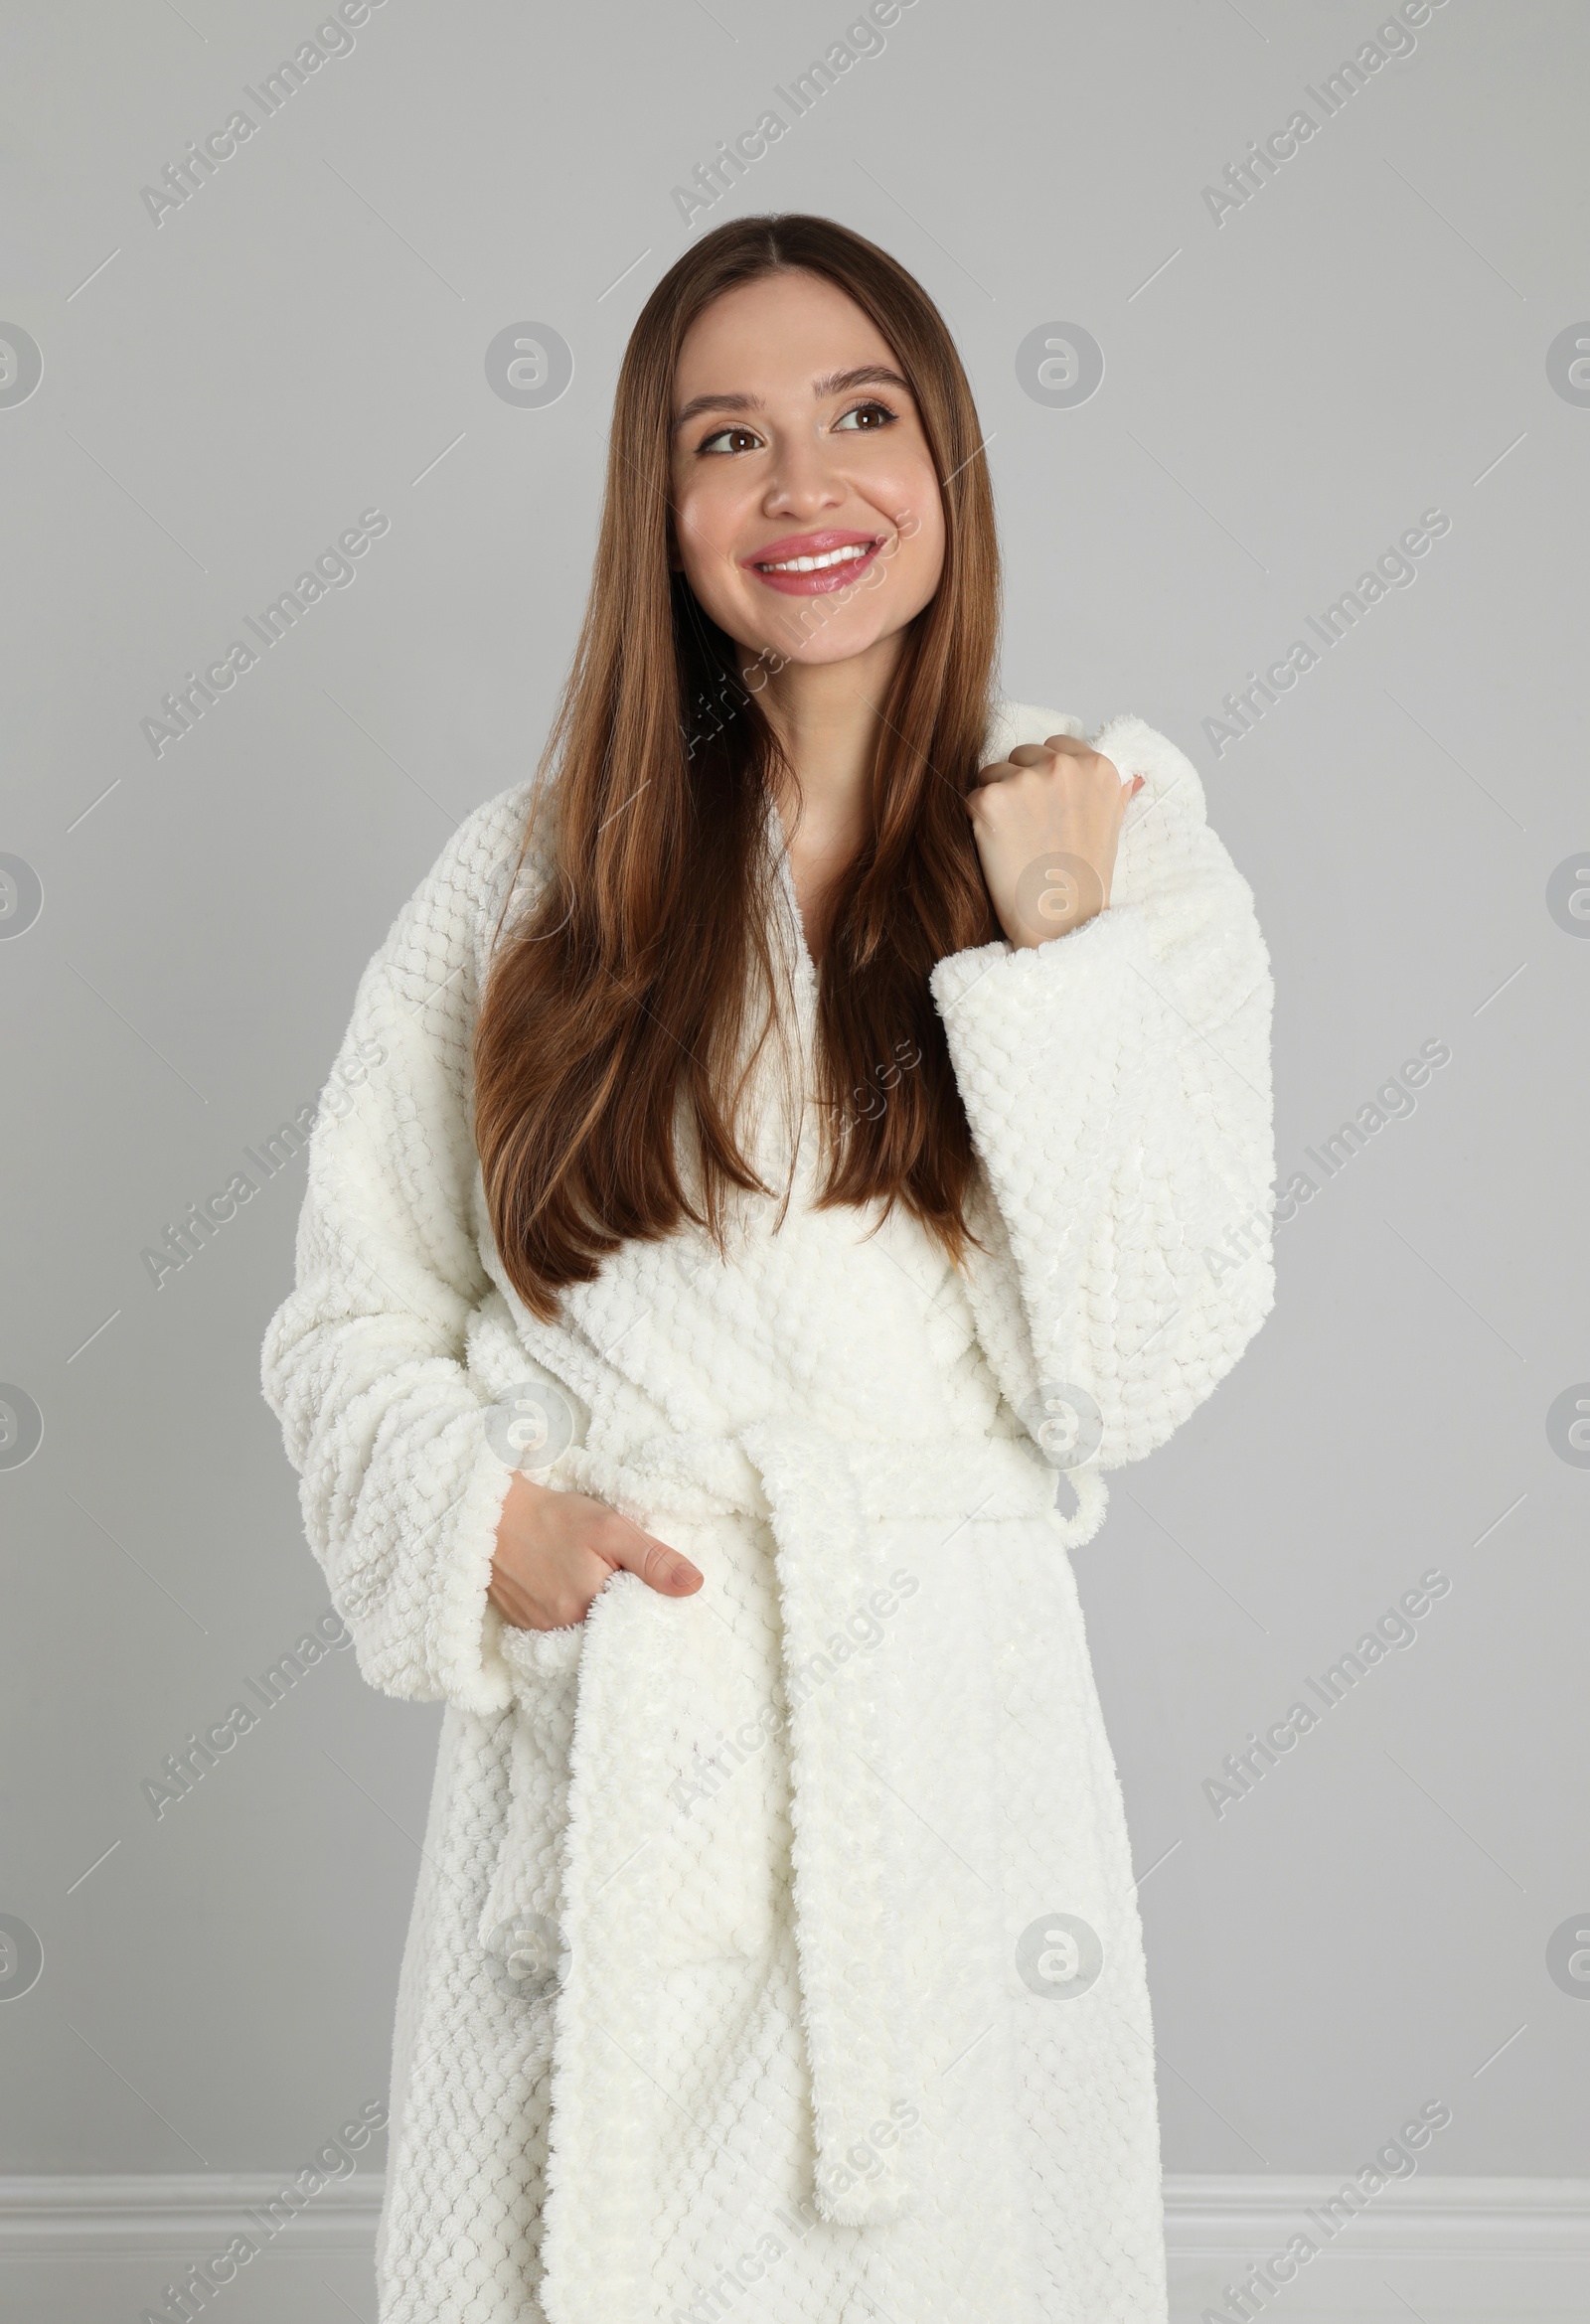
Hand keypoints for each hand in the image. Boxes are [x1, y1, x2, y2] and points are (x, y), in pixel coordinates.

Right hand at [487, 1471, 702, 1630]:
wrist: (491, 1514)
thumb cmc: (552, 1518)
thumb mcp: (610, 1528)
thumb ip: (652, 1559)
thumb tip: (694, 1585)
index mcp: (590, 1608)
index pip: (635, 1624)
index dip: (648, 1608)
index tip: (653, 1591)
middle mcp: (564, 1629)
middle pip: (610, 1630)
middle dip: (622, 1611)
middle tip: (620, 1579)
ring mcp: (540, 1631)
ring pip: (585, 1631)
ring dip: (595, 1612)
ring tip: (593, 1580)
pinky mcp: (524, 1626)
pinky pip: (559, 1630)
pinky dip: (570, 1613)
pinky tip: (569, 1587)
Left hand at [966, 734, 1143, 948]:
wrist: (1060, 923)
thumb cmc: (1085, 882)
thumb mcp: (1112, 828)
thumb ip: (1114, 793)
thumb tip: (1133, 775)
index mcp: (1098, 767)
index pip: (1058, 746)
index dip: (1046, 776)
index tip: (1047, 808)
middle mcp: (1064, 766)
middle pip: (1022, 755)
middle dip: (1020, 785)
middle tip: (1029, 830)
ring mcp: (1026, 780)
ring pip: (993, 773)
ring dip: (997, 800)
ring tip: (1015, 841)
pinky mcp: (991, 799)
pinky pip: (972, 797)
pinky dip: (978, 821)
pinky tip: (997, 849)